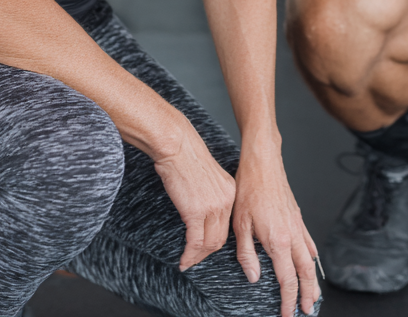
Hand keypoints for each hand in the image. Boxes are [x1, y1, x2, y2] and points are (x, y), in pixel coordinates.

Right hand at [151, 114, 237, 271]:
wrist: (177, 146)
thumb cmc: (185, 156)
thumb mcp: (206, 176)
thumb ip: (208, 193)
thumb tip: (199, 209)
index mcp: (230, 191)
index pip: (226, 224)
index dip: (214, 240)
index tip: (203, 247)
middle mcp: (226, 200)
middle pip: (220, 238)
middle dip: (206, 253)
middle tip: (194, 259)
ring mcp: (213, 207)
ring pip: (209, 244)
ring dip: (197, 257)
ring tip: (187, 261)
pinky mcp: (197, 212)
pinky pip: (195, 243)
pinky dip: (189, 255)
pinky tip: (183, 260)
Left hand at [233, 143, 319, 316]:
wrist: (263, 163)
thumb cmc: (249, 189)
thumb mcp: (240, 224)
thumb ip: (247, 255)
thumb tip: (255, 276)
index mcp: (278, 241)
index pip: (287, 279)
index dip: (288, 300)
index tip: (287, 314)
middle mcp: (292, 235)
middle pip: (305, 273)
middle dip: (308, 295)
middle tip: (308, 312)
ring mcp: (297, 225)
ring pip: (310, 259)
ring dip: (313, 279)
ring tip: (313, 295)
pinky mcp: (297, 216)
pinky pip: (308, 241)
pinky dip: (312, 256)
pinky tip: (312, 260)